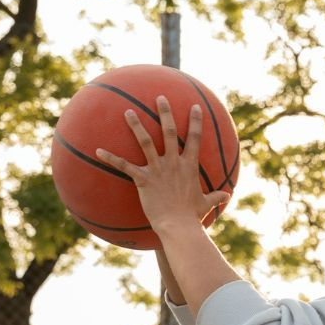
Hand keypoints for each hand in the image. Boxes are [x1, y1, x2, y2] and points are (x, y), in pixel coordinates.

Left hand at [94, 96, 231, 232]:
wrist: (178, 226)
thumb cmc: (191, 217)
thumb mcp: (205, 204)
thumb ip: (215, 197)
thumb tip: (227, 195)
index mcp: (189, 166)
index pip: (194, 138)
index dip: (195, 121)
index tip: (195, 106)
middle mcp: (173, 163)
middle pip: (169, 132)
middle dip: (165, 113)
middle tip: (160, 97)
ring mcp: (157, 170)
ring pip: (145, 142)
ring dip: (136, 126)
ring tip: (128, 112)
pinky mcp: (143, 179)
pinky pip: (124, 166)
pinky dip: (110, 158)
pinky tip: (98, 151)